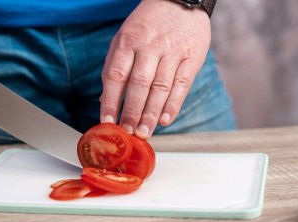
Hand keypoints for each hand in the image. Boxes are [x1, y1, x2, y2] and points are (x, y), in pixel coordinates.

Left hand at [100, 0, 210, 137]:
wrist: (179, 1)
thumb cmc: (146, 26)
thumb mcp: (123, 39)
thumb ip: (114, 68)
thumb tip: (105, 101)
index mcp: (128, 42)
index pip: (116, 75)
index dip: (111, 101)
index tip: (107, 121)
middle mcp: (150, 47)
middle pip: (139, 84)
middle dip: (132, 112)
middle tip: (128, 132)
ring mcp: (173, 52)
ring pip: (160, 87)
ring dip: (151, 114)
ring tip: (144, 132)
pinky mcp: (192, 57)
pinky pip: (182, 84)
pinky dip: (173, 105)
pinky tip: (164, 120)